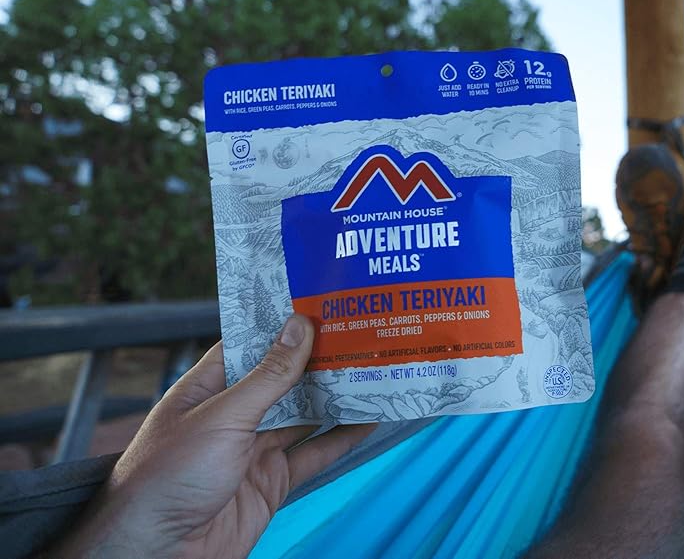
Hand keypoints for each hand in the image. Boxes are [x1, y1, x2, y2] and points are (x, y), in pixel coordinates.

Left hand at [51, 314, 374, 558]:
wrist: (159, 552)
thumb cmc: (168, 476)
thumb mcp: (223, 416)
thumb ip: (268, 376)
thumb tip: (300, 327)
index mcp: (209, 388)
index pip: (250, 345)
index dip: (283, 324)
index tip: (319, 302)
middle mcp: (232, 414)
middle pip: (283, 379)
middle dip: (317, 360)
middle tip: (358, 332)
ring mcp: (254, 448)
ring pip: (303, 415)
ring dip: (334, 397)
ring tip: (372, 369)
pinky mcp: (272, 481)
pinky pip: (313, 454)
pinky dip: (341, 439)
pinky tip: (367, 421)